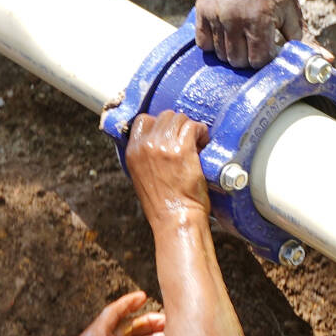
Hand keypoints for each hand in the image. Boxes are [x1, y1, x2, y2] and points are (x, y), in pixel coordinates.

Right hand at [124, 110, 211, 227]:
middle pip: (164, 116)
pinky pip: (193, 127)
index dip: (160, 125)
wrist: (175, 219)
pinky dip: (201, 132)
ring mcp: (163, 146)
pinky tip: (203, 144)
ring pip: (180, 118)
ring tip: (197, 143)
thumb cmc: (163, 205)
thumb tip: (160, 142)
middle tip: (187, 140)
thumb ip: (146, 156)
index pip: (143, 121)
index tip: (171, 134)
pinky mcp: (182, 150)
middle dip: (178, 126)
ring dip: (190, 128)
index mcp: (133, 152)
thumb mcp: (141, 177)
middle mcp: (145, 146)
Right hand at [196, 0, 300, 68]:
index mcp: (258, 20)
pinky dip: (214, 45)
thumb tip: (327, 61)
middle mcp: (234, 20)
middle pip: (238, 61)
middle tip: (258, 44)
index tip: (272, 48)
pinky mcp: (202, 10)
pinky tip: (227, 35)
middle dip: (250, 58)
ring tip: (244, 38)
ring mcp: (215, 15)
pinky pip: (203, 43)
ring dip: (233, 52)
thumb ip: (305, 39)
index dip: (267, 59)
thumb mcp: (292, 9)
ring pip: (221, 54)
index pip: (258, 61)